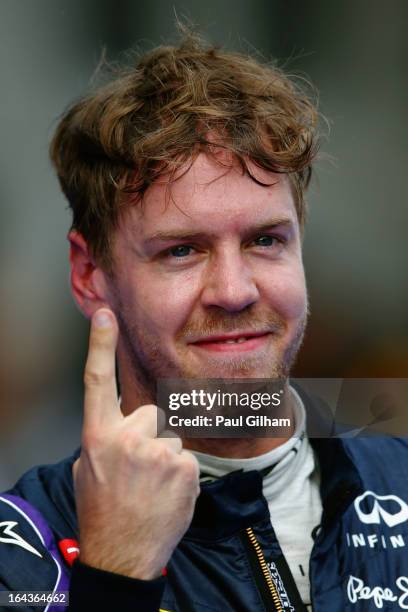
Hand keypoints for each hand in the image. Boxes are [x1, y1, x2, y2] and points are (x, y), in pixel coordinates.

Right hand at [73, 308, 199, 578]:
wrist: (122, 554)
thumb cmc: (103, 509)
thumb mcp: (89, 468)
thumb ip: (106, 435)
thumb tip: (124, 418)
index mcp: (97, 436)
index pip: (97, 381)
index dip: (99, 345)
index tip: (105, 314)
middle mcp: (126, 438)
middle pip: (153, 411)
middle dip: (151, 432)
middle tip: (140, 467)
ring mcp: (157, 451)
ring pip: (172, 435)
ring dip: (167, 454)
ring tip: (152, 484)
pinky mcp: (184, 465)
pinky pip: (187, 456)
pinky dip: (181, 473)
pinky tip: (167, 493)